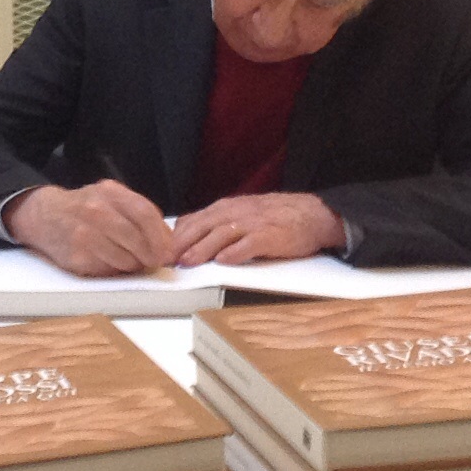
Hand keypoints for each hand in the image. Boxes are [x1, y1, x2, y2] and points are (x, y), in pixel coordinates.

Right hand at [3, 181, 175, 276]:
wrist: (45, 216)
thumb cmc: (85, 208)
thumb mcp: (111, 199)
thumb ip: (139, 214)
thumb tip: (167, 242)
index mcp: (109, 192)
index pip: (144, 213)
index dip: (161, 236)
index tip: (168, 251)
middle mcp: (95, 210)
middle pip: (136, 238)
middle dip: (151, 255)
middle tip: (156, 262)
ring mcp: (83, 234)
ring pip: (124, 259)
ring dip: (134, 265)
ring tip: (132, 261)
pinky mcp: (76, 257)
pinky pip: (107, 270)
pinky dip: (116, 270)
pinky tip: (112, 262)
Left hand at [169, 192, 343, 266]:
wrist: (311, 214)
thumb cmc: (274, 217)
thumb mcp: (241, 213)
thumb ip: (216, 223)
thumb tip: (187, 234)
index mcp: (226, 208)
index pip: (194, 220)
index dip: (175, 236)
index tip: (159, 250)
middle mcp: (236, 213)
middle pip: (203, 226)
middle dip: (182, 243)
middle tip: (166, 259)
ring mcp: (253, 223)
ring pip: (222, 234)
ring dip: (203, 248)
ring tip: (189, 261)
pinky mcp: (270, 236)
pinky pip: (250, 243)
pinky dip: (237, 252)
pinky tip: (225, 261)